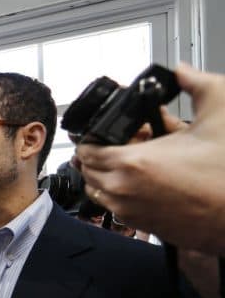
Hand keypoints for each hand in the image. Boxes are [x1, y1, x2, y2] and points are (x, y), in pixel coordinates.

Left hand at [74, 64, 224, 254]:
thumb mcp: (219, 115)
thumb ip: (197, 85)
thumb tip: (183, 72)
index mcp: (132, 163)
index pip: (85, 151)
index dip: (93, 138)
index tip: (109, 132)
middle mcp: (122, 190)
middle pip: (88, 170)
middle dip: (101, 155)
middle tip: (128, 144)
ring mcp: (129, 211)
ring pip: (98, 190)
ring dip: (108, 175)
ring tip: (138, 162)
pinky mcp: (141, 225)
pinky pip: (115, 206)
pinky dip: (122, 192)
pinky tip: (150, 180)